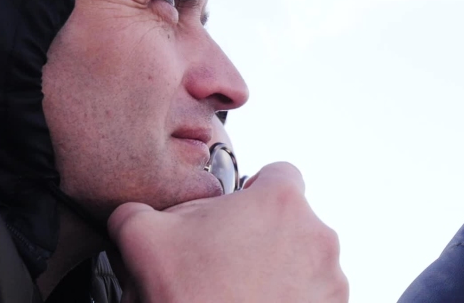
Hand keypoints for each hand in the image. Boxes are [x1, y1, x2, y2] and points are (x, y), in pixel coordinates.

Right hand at [107, 162, 348, 302]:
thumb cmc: (188, 298)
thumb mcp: (141, 236)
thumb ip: (137, 209)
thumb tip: (132, 213)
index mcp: (281, 203)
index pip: (278, 173)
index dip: (252, 190)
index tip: (235, 212)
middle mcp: (317, 237)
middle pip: (291, 218)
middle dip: (262, 233)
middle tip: (225, 258)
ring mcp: (331, 281)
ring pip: (304, 258)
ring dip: (279, 267)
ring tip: (238, 289)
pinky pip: (313, 294)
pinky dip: (291, 298)